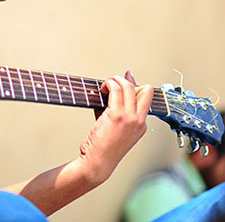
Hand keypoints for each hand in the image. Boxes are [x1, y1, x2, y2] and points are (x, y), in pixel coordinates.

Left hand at [78, 70, 152, 185]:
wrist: (96, 163)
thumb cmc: (101, 147)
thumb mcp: (114, 126)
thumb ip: (116, 107)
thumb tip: (113, 87)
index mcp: (141, 125)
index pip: (147, 97)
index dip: (134, 87)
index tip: (122, 82)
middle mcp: (139, 121)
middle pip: (145, 89)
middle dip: (128, 81)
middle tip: (113, 84)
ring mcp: (130, 118)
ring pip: (128, 86)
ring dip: (115, 79)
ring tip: (105, 86)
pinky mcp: (117, 116)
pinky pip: (115, 89)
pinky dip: (108, 84)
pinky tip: (101, 89)